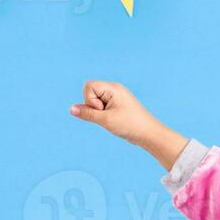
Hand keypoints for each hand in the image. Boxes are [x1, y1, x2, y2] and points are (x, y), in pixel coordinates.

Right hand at [70, 80, 186, 169]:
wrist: (148, 134)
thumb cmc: (130, 125)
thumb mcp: (106, 120)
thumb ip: (87, 114)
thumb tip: (71, 109)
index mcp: (113, 88)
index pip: (89, 86)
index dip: (90, 100)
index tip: (102, 110)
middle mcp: (114, 90)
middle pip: (90, 92)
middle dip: (93, 106)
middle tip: (107, 115)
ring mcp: (116, 98)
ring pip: (95, 101)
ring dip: (98, 112)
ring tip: (112, 119)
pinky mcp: (116, 106)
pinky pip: (101, 107)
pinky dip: (103, 115)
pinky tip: (114, 121)